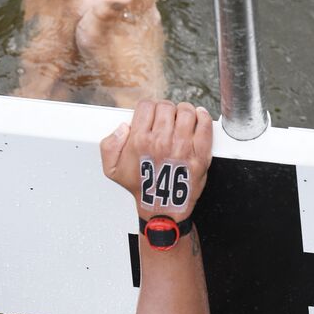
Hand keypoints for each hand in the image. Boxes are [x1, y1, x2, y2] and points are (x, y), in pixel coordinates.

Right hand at [100, 100, 212, 220]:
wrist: (162, 207)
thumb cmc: (141, 188)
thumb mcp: (112, 170)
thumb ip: (109, 145)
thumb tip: (123, 127)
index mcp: (140, 141)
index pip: (146, 106)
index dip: (148, 109)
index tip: (151, 116)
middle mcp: (162, 141)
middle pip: (166, 106)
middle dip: (165, 111)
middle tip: (166, 120)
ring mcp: (183, 146)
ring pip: (186, 111)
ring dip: (184, 111)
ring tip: (181, 119)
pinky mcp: (200, 153)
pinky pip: (205, 124)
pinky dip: (203, 117)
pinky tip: (198, 117)